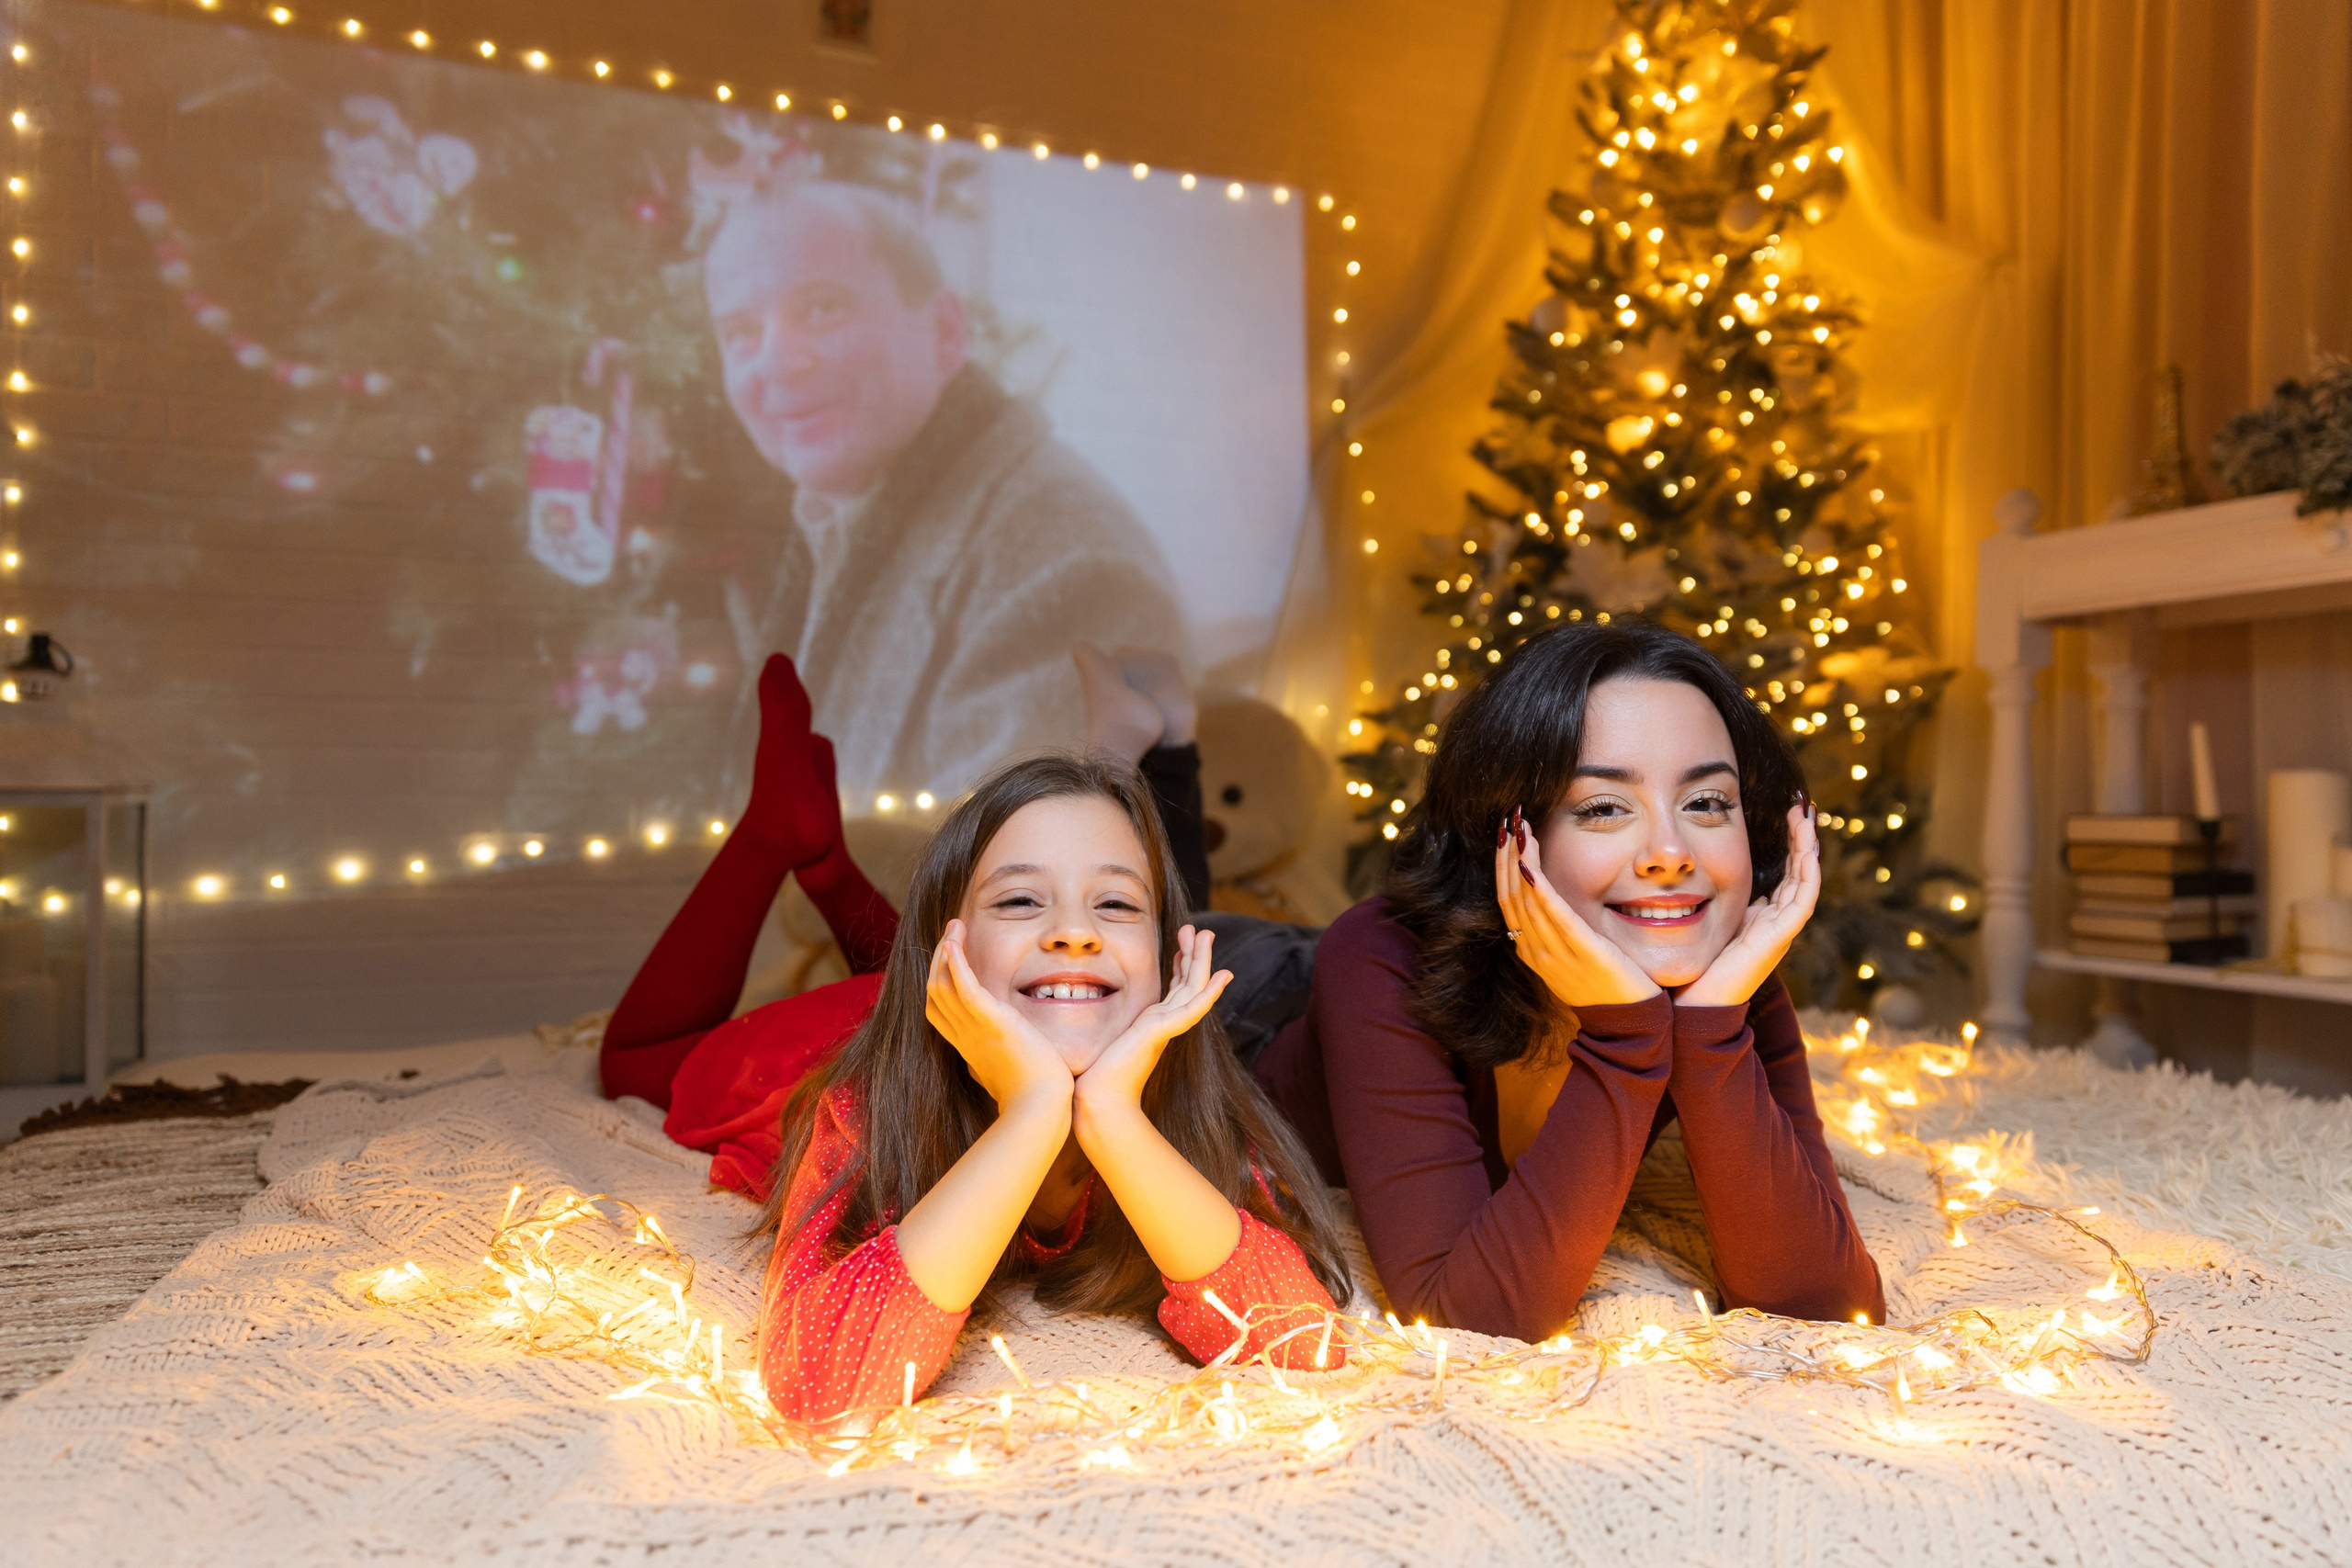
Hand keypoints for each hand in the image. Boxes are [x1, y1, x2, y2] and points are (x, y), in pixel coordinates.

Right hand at [925, 920, 1072, 1111]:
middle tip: (950, 935)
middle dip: (939, 962)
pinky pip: (963, 987)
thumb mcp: (1009, 1075)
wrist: (1042, 1109)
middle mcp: (965, 1036)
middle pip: (935, 993)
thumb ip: (1001, 1061)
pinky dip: (955, 963)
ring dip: (946, 952)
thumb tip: (1000, 1060)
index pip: (941, 1011)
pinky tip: (953, 942)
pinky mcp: (992, 1022)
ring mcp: (975, 1029)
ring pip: (943, 985)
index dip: (940, 984)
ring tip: (955, 926)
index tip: (950, 962)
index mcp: (970, 1047)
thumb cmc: (1035, 1097)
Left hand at [1072, 924, 1231, 1113]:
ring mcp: (1166, 1028)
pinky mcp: (1162, 1033)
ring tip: (1207, 935)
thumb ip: (1110, 1022)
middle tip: (1202, 930)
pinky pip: (1192, 1009)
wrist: (1097, 1100)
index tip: (1183, 944)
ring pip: (1193, 989)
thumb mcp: (1105, 1035)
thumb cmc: (1095, 1074)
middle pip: (1188, 984)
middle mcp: (1163, 1024)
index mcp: (1152, 1024)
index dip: (1182, 965)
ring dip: (1202, 961)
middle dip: (1195, 955)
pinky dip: (1209, 992)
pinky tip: (1221, 976)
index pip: (1174, 989)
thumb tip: (1091, 1004)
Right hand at [1496, 808, 1661, 1007]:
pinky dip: (1537, 887)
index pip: (1506, 901)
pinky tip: (1529, 862)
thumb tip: (1551, 901)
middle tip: (1507, 818)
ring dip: (1517, 859)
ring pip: (1524, 899)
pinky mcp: (1581, 950)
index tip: (1505, 834)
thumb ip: (1558, 932)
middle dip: (1504, 854)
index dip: (1501, 865)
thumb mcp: (1573, 957)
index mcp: (1531, 951)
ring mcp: (1555, 953)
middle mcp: (1535, 951)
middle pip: (1509, 895)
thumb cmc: (1607, 987)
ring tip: (1518, 826)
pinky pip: (1553, 914)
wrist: (1629, 1025)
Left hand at [1676, 802, 1819, 1007]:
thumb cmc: (1698, 968)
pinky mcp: (1779, 938)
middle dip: (1802, 839)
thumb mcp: (1712, 926)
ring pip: (1805, 881)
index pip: (1786, 876)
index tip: (1788, 816)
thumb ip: (1726, 909)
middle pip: (1799, 873)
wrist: (1695, 1004)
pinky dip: (1808, 874)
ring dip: (1808, 848)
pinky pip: (1802, 900)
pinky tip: (1808, 849)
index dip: (1791, 847)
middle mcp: (1776, 923)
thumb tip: (1734, 889)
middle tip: (1802, 807)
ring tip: (1806, 817)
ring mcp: (1780, 930)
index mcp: (1763, 920)